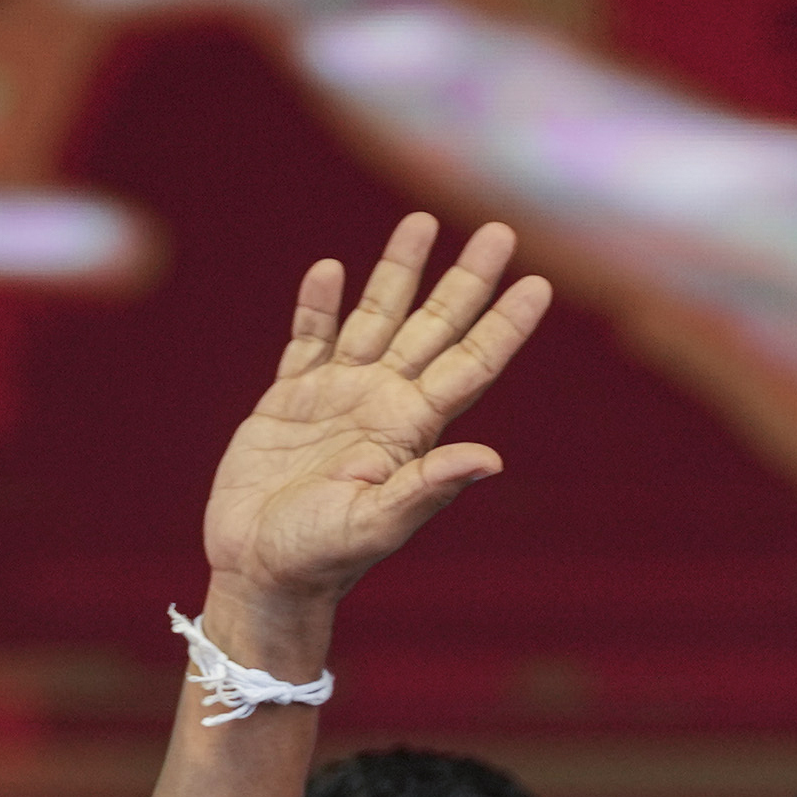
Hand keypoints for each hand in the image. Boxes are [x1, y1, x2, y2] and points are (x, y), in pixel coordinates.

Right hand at [197, 215, 551, 637]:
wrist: (259, 572)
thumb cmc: (320, 559)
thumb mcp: (376, 525)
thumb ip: (429, 488)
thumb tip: (491, 459)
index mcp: (412, 430)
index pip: (471, 364)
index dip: (504, 324)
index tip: (538, 283)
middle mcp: (383, 403)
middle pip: (434, 327)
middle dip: (466, 279)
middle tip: (499, 230)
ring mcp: (337, 397)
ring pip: (375, 318)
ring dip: (397, 272)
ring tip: (419, 223)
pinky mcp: (288, 401)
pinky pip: (308, 340)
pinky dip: (318, 305)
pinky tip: (330, 270)